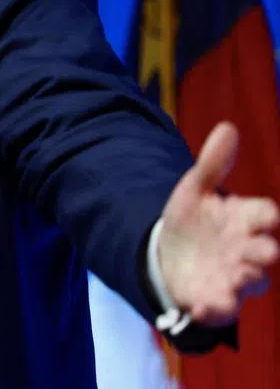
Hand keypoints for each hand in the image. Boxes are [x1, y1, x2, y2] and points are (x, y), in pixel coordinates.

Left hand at [158, 121, 279, 325]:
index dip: (267, 215)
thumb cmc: (193, 218)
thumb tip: (227, 127)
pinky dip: (214, 309)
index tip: (268, 216)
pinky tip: (201, 306)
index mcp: (245, 219)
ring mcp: (233, 276)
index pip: (265, 215)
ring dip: (247, 280)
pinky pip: (221, 308)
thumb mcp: (195, 188)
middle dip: (264, 251)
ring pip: (252, 282)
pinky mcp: (215, 299)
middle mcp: (246, 249)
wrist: (169, 251)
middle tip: (263, 251)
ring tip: (237, 276)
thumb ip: (212, 164)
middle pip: (265, 252)